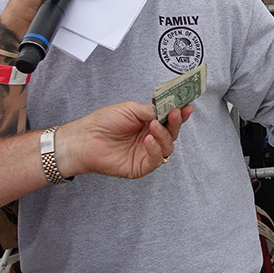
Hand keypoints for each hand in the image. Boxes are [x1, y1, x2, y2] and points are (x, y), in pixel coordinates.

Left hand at [58, 102, 192, 178]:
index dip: (180, 114)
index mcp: (148, 124)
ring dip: (164, 135)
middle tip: (175, 113)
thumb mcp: (130, 109)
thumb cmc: (103, 122)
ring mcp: (146, 153)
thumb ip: (150, 110)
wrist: (85, 138)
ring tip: (153, 127)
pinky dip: (155, 149)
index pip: (169, 119)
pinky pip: (156, 160)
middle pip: (172, 133)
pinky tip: (148, 140)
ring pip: (168, 147)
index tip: (187, 106)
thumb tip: (168, 109)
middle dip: (175, 123)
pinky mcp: (141, 166)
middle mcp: (150, 138)